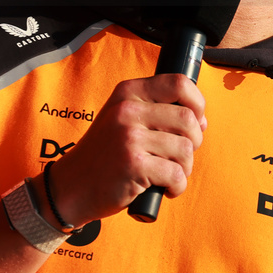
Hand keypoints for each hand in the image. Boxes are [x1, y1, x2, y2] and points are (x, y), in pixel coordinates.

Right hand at [41, 74, 206, 227]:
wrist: (71, 187)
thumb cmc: (104, 155)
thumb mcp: (123, 119)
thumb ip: (158, 112)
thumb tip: (201, 120)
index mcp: (128, 92)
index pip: (179, 83)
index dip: (197, 103)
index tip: (197, 120)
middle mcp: (128, 110)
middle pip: (188, 119)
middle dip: (194, 142)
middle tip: (179, 156)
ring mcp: (130, 137)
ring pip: (186, 149)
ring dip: (184, 168)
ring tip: (167, 174)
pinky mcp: (134, 164)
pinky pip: (176, 175)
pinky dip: (177, 187)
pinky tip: (164, 188)